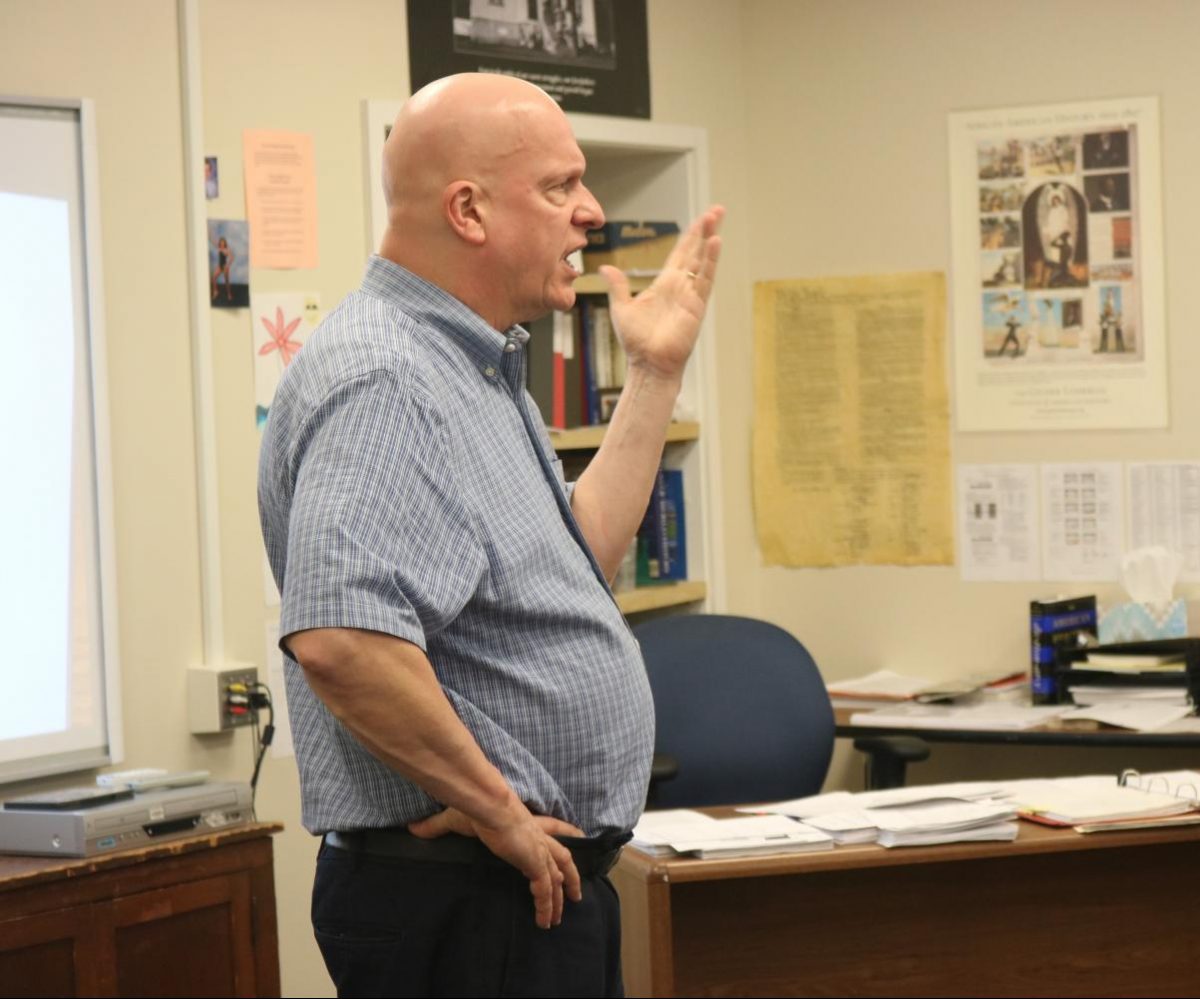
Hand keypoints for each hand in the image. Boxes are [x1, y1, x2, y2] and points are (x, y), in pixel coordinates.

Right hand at [408, 806, 583, 928]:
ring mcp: (538, 850)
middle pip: (563, 858)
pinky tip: (544, 920)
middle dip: (570, 877)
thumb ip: (437, 826)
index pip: (550, 833)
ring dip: (560, 899)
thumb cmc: (475, 807)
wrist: (486, 803)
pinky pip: (545, 891)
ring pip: (558, 878)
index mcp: (525, 824)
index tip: (572, 849)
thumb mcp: (455, 818)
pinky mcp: (535, 863)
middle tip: (576, 894)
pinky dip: (546, 906)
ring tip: (559, 918)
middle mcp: (537, 837)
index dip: (561, 841)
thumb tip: (413, 830)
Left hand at [598, 205, 723, 380]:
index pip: (680, 254)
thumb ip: (618, 286)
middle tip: (716, 209)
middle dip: (704, 230)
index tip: (700, 220)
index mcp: (664, 285)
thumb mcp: (622, 308)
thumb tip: (606, 267)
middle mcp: (680, 287)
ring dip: (710, 237)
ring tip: (718, 215)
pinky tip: (716, 241)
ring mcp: (690, 294)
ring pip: (703, 259)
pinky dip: (711, 259)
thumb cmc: (636, 342)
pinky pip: (705, 278)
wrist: (648, 364)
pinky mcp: (696, 304)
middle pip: (695, 251)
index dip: (689, 237)